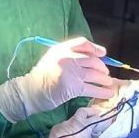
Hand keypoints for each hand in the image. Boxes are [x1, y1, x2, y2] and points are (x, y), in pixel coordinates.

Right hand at [0, 37, 117, 120]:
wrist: (29, 91)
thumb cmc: (40, 77)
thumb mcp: (52, 59)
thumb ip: (68, 56)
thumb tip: (92, 59)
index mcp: (61, 48)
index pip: (82, 43)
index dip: (95, 48)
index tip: (103, 54)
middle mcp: (67, 57)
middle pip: (92, 60)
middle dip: (102, 68)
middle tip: (106, 74)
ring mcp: (71, 71)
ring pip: (95, 74)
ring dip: (105, 80)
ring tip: (109, 84)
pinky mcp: (73, 86)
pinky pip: (92, 88)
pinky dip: (102, 92)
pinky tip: (108, 94)